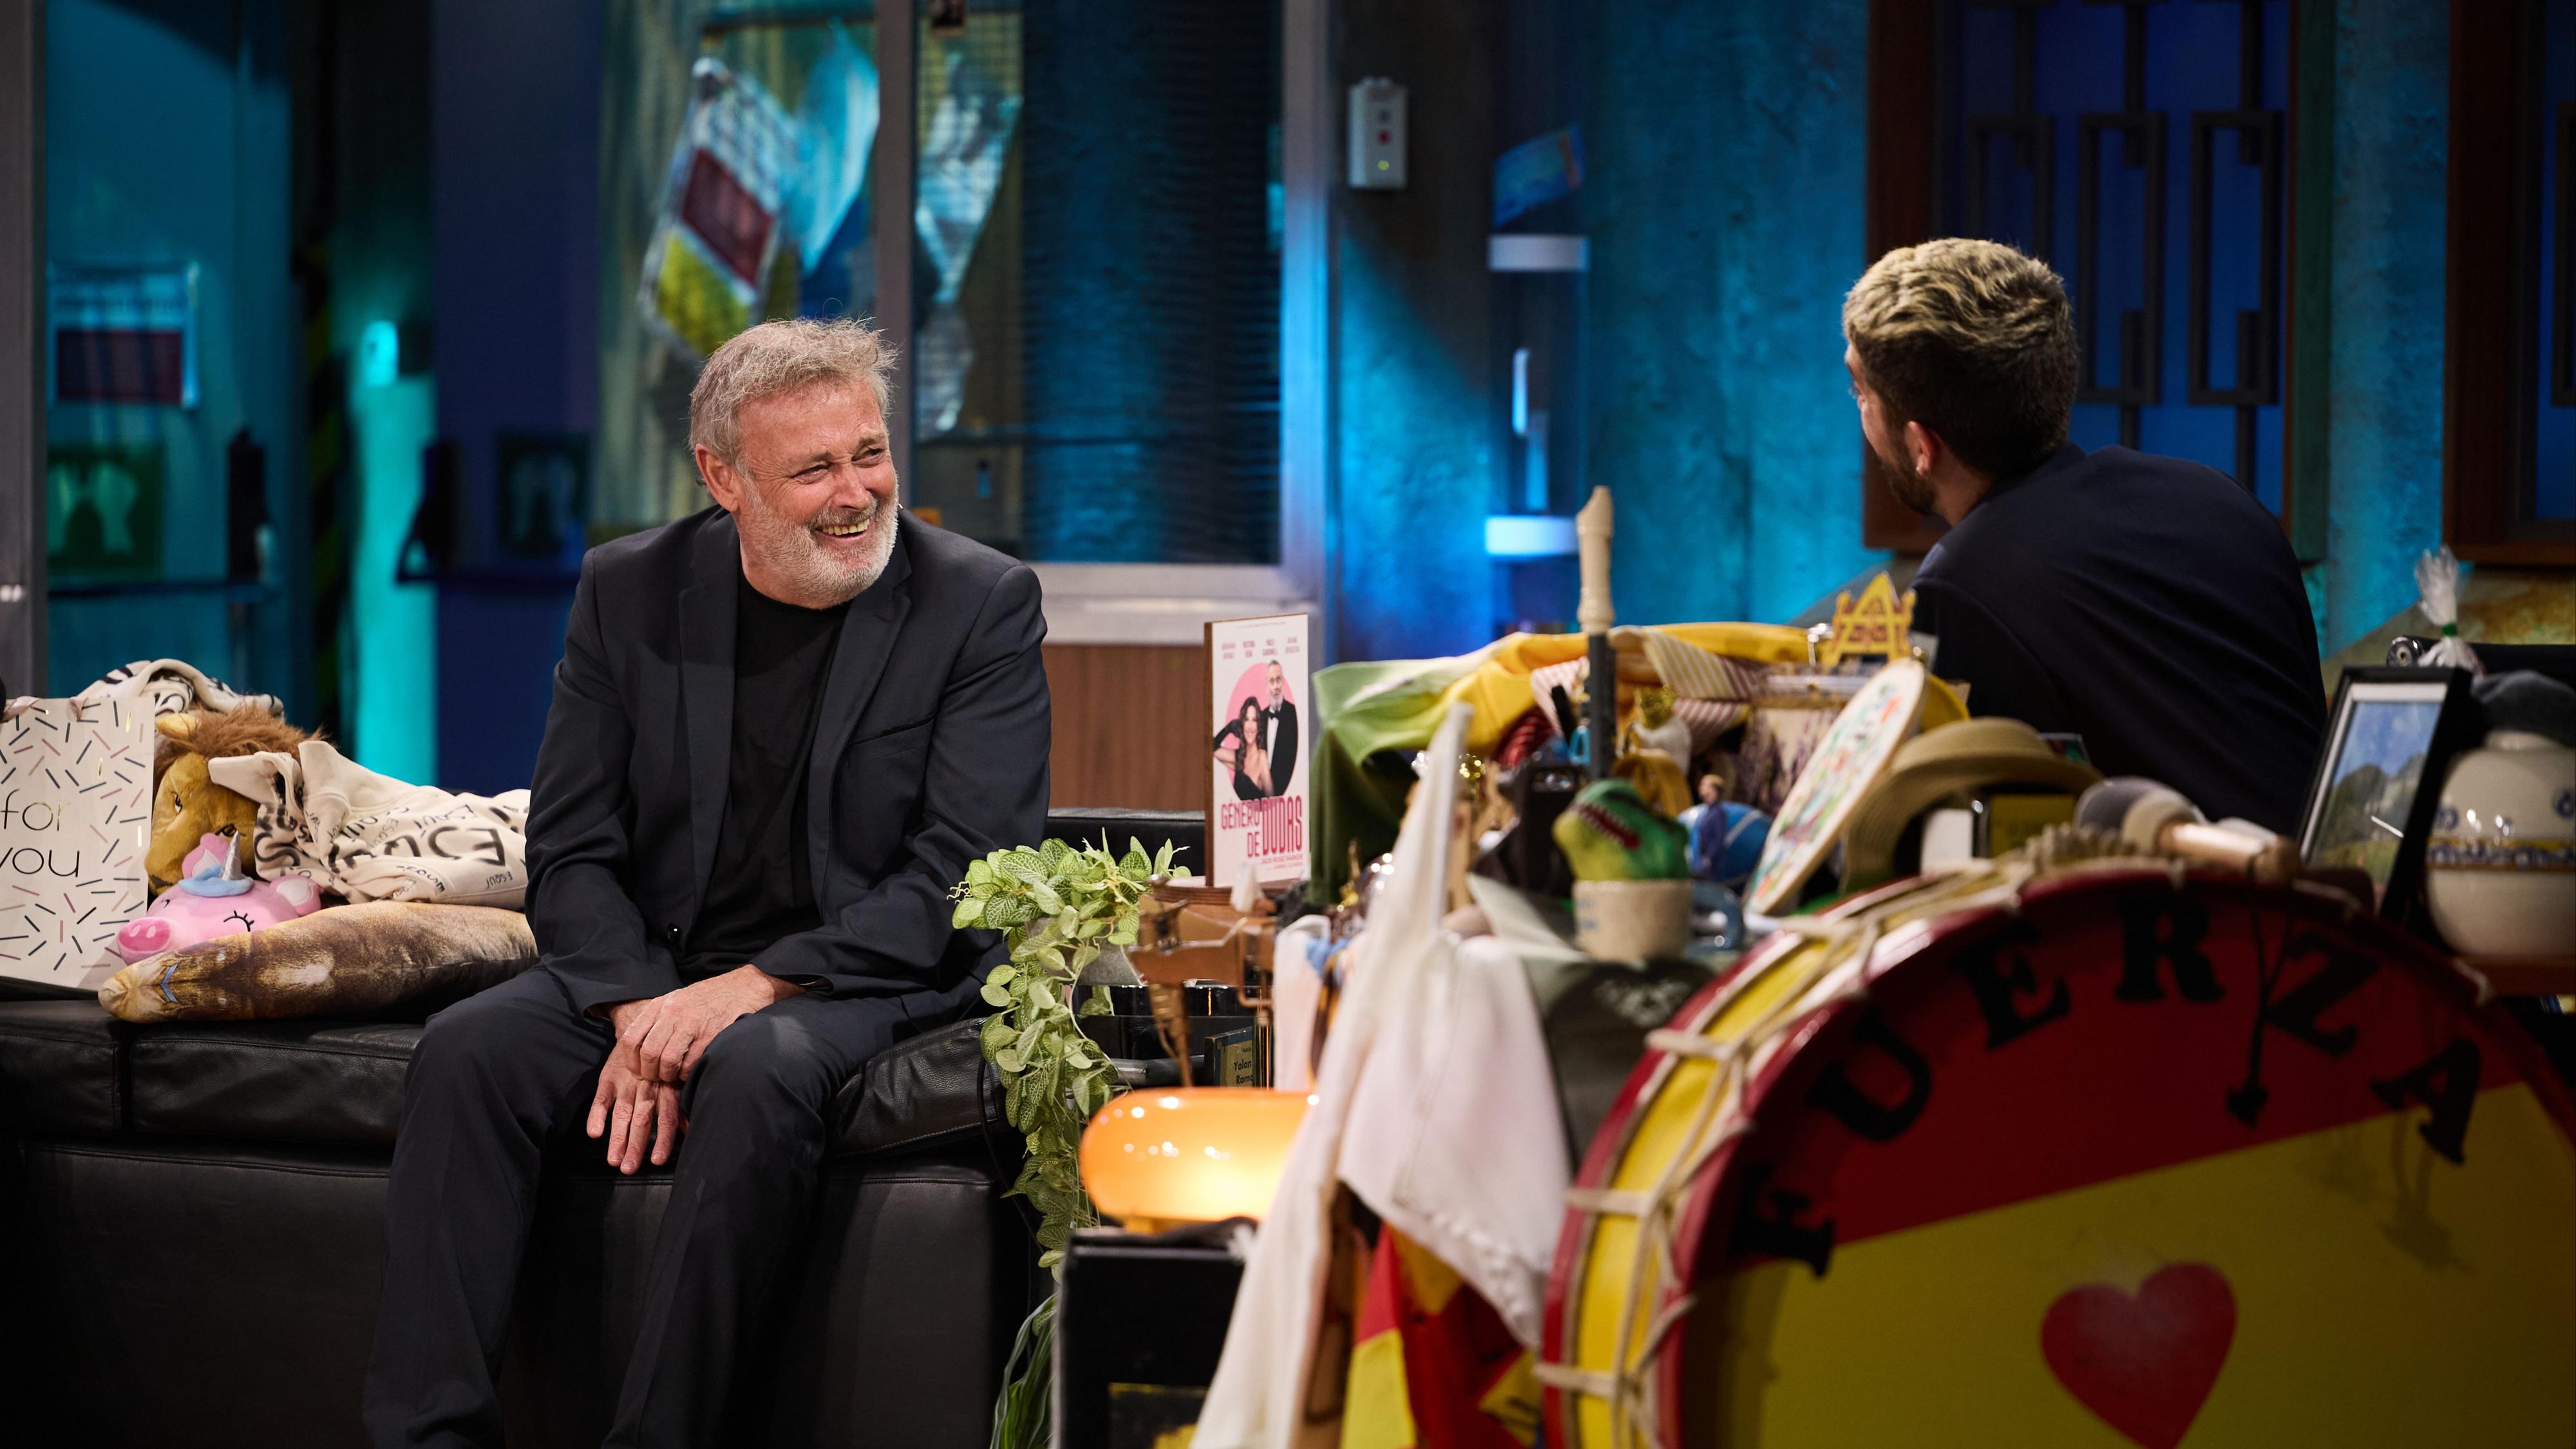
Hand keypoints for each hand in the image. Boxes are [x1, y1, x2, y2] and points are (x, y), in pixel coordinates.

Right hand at [586, 1035, 682, 1173]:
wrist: (641, 1029)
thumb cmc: (661, 1064)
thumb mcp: (675, 1080)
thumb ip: (680, 1106)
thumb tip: (689, 1130)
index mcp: (666, 1089)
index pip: (666, 1117)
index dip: (662, 1139)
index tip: (657, 1160)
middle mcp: (646, 1087)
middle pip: (641, 1119)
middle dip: (635, 1145)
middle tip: (629, 1168)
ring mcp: (626, 1084)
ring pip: (621, 1113)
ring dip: (617, 1137)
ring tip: (613, 1159)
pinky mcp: (608, 1079)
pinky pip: (600, 1099)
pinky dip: (596, 1116)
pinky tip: (594, 1132)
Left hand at [615, 965, 802, 1084]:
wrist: (746, 986)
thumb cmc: (711, 997)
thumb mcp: (678, 1000)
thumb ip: (659, 1021)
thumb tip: (641, 1051)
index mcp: (661, 1005)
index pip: (630, 1039)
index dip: (632, 1062)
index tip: (640, 1071)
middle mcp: (672, 1013)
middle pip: (648, 1053)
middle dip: (651, 1073)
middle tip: (659, 1077)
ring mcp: (692, 1023)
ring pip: (667, 1061)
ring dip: (669, 1075)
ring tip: (676, 1075)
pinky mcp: (710, 1034)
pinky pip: (690, 1064)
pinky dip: (688, 1073)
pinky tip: (692, 1070)